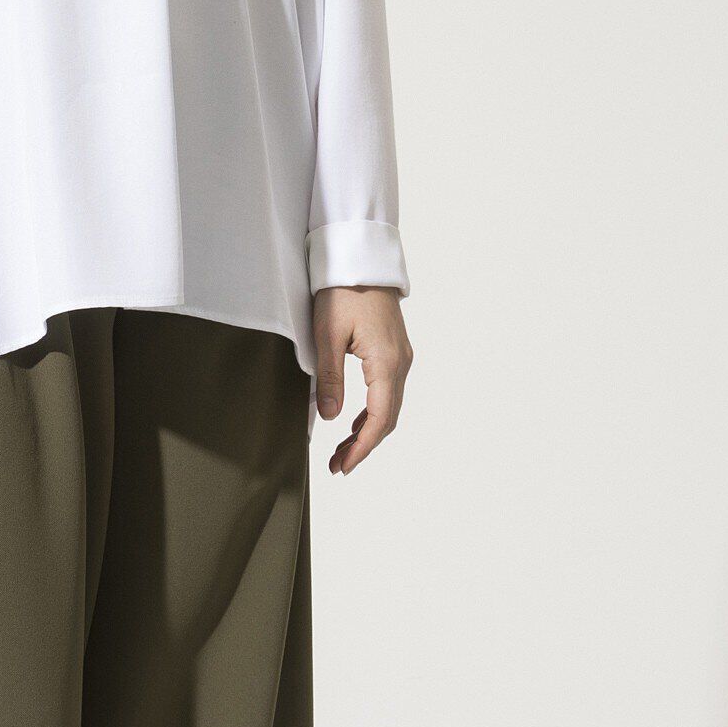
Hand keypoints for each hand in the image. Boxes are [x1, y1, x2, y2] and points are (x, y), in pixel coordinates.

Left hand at [314, 285, 412, 474]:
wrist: (360, 260)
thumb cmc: (341, 293)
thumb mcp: (326, 337)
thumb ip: (330, 379)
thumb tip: (331, 418)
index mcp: (386, 362)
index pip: (379, 418)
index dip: (362, 447)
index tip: (344, 466)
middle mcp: (401, 363)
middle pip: (387, 417)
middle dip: (363, 445)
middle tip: (337, 466)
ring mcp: (400, 357)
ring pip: (389, 406)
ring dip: (367, 431)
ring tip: (341, 451)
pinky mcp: (394, 351)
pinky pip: (387, 391)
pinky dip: (372, 412)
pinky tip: (353, 423)